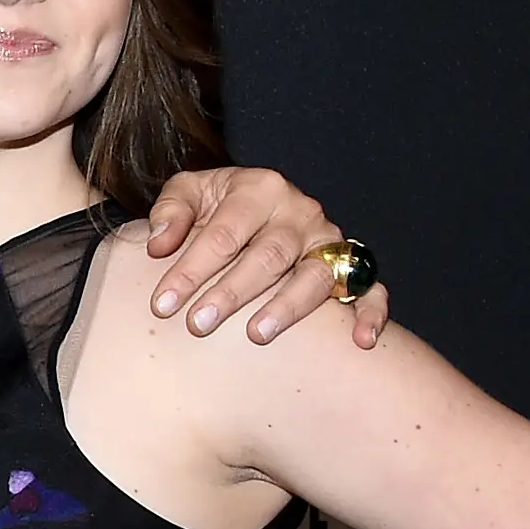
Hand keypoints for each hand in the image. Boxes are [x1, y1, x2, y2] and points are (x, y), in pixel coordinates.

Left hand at [146, 167, 389, 349]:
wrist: (259, 208)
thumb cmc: (220, 206)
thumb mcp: (191, 193)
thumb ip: (171, 211)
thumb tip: (157, 244)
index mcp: (261, 188)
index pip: (223, 233)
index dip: (191, 269)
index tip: (163, 303)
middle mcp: (301, 212)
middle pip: (268, 256)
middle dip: (231, 292)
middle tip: (198, 324)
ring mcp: (330, 241)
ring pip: (315, 275)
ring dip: (288, 307)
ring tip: (257, 335)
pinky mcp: (352, 267)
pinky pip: (371, 289)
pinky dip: (369, 313)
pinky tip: (361, 340)